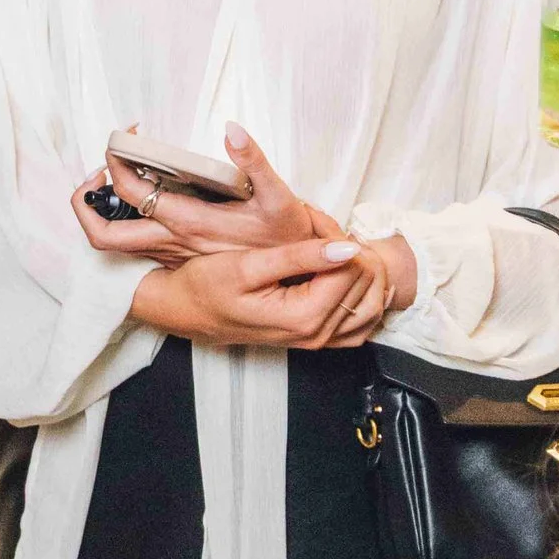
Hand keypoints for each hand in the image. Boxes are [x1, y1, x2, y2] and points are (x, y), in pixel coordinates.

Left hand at [92, 119, 340, 265]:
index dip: (116, 158)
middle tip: (98, 169)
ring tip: (112, 179)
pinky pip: (136, 244)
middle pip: (103, 234)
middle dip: (86, 200)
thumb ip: (255, 161)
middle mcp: (173, 243)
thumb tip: (232, 129)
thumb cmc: (288, 237)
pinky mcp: (180, 259)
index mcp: (189, 222)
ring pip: (116, 242)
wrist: (299, 276)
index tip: (125, 135)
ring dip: (103, 210)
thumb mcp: (280, 197)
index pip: (129, 191)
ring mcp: (173, 254)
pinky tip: (141, 197)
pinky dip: (126, 220)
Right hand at [128, 235, 383, 350]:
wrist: (185, 312)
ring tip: (333, 245)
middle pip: (368, 283)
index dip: (338, 235)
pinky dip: (362, 294)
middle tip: (319, 226)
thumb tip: (345, 248)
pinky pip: (360, 320)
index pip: (352, 268)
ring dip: (362, 269)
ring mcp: (319, 341)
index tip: (312, 217)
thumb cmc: (206, 286)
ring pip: (373, 302)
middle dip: (351, 247)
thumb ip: (299, 256)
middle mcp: (317, 335)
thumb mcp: (247, 265)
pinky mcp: (317, 338)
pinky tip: (343, 274)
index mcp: (303, 317)